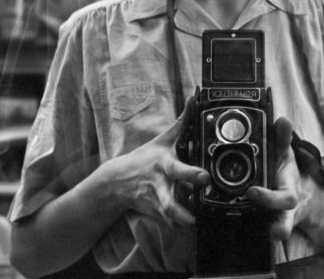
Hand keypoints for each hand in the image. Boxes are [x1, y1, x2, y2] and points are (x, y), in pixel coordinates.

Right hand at [99, 97, 208, 228]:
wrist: (117, 182)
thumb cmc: (145, 158)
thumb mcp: (163, 139)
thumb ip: (183, 121)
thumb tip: (195, 97)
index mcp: (164, 166)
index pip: (178, 170)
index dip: (192, 174)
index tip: (205, 177)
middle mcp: (160, 186)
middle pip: (171, 202)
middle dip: (184, 211)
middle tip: (199, 215)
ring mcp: (157, 203)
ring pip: (170, 219)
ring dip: (184, 223)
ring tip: (198, 224)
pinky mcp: (157, 215)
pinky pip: (171, 225)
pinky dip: (181, 227)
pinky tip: (192, 227)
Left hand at [245, 116, 300, 239]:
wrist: (291, 188)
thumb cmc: (283, 169)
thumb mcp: (284, 152)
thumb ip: (282, 138)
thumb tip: (282, 121)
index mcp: (288, 191)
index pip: (285, 199)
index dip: (270, 198)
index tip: (252, 192)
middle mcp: (282, 209)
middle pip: (284, 222)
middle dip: (279, 226)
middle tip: (267, 228)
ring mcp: (273, 218)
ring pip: (275, 230)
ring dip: (262, 232)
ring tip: (244, 232)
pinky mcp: (260, 223)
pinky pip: (254, 231)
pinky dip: (244, 232)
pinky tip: (223, 228)